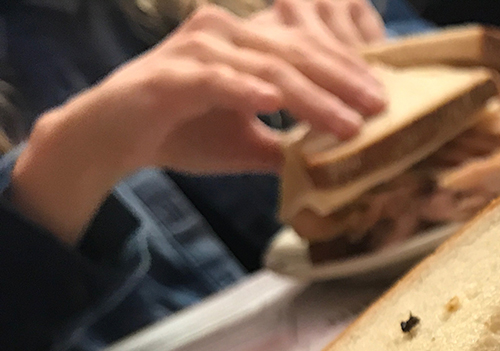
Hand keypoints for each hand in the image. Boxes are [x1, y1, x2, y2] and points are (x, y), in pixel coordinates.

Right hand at [9, 3, 386, 244]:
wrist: (112, 138)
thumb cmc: (182, 132)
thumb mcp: (250, 142)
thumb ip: (291, 146)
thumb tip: (339, 167)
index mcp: (245, 40)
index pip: (307, 51)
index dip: (348, 73)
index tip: (386, 99)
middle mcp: (223, 32)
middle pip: (296, 54)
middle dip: (343, 82)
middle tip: (381, 107)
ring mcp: (196, 49)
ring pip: (267, 68)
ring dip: (311, 97)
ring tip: (347, 121)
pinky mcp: (171, 74)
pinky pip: (218, 79)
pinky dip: (247, 90)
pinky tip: (275, 104)